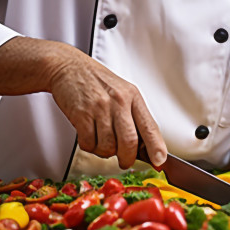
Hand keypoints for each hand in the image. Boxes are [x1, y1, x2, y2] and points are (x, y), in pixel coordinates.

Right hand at [42, 42, 167, 169]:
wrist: (70, 68)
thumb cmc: (97, 82)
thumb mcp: (123, 92)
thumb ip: (134, 116)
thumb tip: (145, 145)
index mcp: (133, 97)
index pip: (150, 126)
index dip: (156, 147)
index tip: (159, 160)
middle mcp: (119, 102)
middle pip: (129, 142)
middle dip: (127, 158)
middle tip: (124, 161)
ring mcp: (100, 108)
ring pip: (108, 146)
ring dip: (105, 152)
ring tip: (101, 141)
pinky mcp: (82, 115)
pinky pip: (88, 143)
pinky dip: (89, 146)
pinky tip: (88, 135)